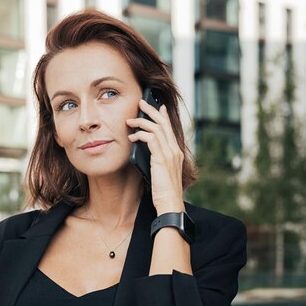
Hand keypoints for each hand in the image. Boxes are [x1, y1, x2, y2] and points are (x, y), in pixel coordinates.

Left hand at [126, 99, 184, 213]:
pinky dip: (140, 135)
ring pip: (156, 128)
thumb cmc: (164, 191)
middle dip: (151, 111)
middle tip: (141, 102)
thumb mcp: (161, 172)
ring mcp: (169, 153)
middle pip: (163, 123)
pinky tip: (132, 138)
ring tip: (130, 120)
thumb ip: (157, 160)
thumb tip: (146, 152)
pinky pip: (150, 139)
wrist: (170, 202)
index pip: (170, 128)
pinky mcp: (161, 158)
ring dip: (141, 122)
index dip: (163, 116)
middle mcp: (174, 150)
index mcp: (176, 152)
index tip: (158, 107)